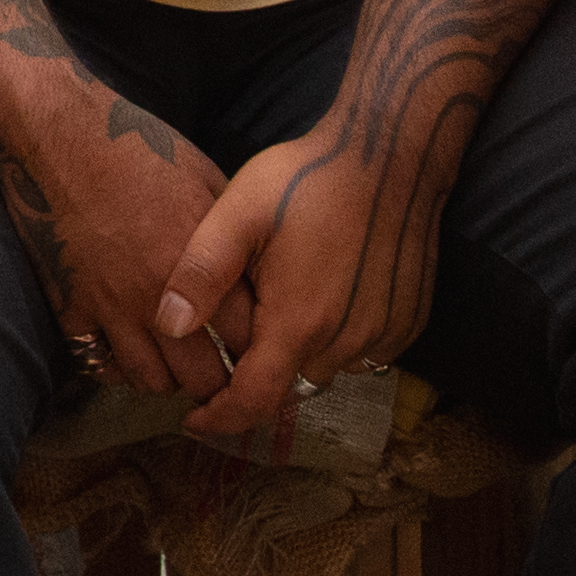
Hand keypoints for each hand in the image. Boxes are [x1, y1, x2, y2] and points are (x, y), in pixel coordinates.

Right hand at [0, 98, 236, 403]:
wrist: (60, 134)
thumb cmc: (138, 148)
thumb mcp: (207, 181)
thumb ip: (232, 238)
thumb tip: (254, 269)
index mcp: (202, 268)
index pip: (250, 341)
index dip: (259, 352)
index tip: (257, 351)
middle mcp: (159, 298)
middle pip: (204, 376)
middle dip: (218, 379)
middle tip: (216, 368)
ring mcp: (110, 307)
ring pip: (151, 380)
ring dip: (167, 376)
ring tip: (171, 361)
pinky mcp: (69, 305)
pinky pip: (97, 362)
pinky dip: (114, 365)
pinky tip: (123, 348)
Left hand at [156, 115, 436, 451]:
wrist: (393, 155)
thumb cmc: (308, 179)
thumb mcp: (238, 215)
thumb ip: (201, 274)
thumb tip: (167, 327)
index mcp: (298, 323)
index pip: (255, 401)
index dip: (220, 419)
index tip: (192, 420)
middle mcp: (346, 342)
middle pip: (289, 384)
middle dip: (255, 378)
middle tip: (226, 346)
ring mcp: (383, 334)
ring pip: (326, 367)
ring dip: (296, 353)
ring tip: (272, 309)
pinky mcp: (408, 321)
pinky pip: (361, 349)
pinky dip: (335, 338)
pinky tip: (318, 294)